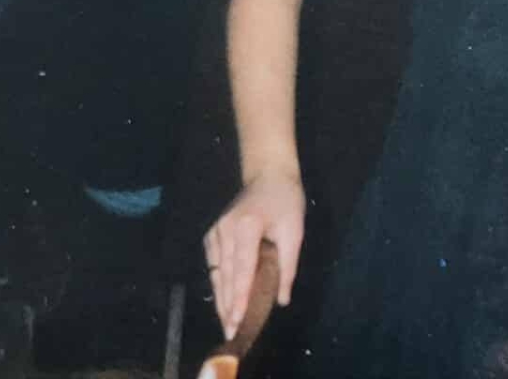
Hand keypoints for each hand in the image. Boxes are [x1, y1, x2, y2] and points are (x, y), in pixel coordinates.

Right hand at [204, 168, 304, 338]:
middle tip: (231, 333)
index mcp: (246, 227)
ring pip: (217, 273)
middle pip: (225, 276)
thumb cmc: (286, 201)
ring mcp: (215, 232)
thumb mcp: (295, 231)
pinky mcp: (212, 234)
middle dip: (227, 306)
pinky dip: (219, 285)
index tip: (237, 321)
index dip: (239, 298)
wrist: (268, 174)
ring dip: (220, 299)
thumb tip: (281, 300)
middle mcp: (224, 231)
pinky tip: (223, 302)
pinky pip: (214, 265)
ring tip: (226, 324)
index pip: (242, 270)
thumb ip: (287, 266)